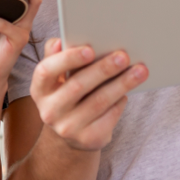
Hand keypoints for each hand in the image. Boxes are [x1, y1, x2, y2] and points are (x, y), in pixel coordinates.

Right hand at [30, 38, 147, 150]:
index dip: (67, 59)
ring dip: (122, 84)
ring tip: (139, 71)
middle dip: (103, 69)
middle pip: (78, 86)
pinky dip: (120, 102)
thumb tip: (61, 41)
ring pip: (99, 101)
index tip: (90, 49)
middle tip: (123, 56)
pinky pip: (109, 117)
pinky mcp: (87, 139)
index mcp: (40, 89)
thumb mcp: (57, 78)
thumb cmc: (67, 94)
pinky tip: (128, 93)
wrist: (71, 134)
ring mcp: (67, 128)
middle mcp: (49, 110)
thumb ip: (57, 56)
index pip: (46, 71)